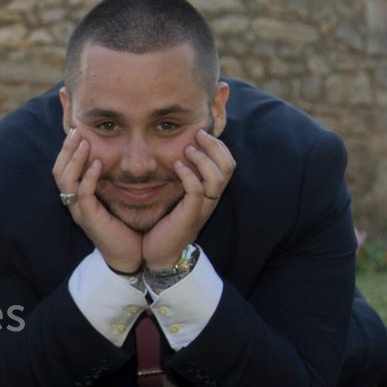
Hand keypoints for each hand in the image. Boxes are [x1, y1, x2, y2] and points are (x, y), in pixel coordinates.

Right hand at [53, 127, 142, 272]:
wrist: (131, 255)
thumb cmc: (125, 226)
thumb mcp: (115, 197)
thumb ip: (110, 179)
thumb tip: (114, 155)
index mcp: (77, 198)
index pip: (63, 169)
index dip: (66, 149)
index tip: (76, 129)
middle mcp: (73, 204)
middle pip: (58, 171)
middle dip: (66, 149)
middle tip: (76, 129)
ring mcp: (79, 212)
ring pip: (66, 181)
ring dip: (74, 159)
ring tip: (84, 142)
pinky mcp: (89, 219)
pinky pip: (83, 195)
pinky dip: (88, 177)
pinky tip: (98, 164)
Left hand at [141, 129, 234, 268]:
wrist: (158, 254)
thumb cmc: (164, 224)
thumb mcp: (176, 196)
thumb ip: (181, 177)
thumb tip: (176, 153)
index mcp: (210, 193)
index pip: (227, 163)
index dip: (218, 146)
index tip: (201, 132)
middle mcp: (211, 200)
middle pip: (228, 167)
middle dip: (215, 146)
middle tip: (198, 134)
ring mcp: (202, 208)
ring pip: (217, 178)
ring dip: (203, 159)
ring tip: (187, 150)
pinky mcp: (190, 217)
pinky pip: (197, 192)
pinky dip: (189, 175)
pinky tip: (176, 166)